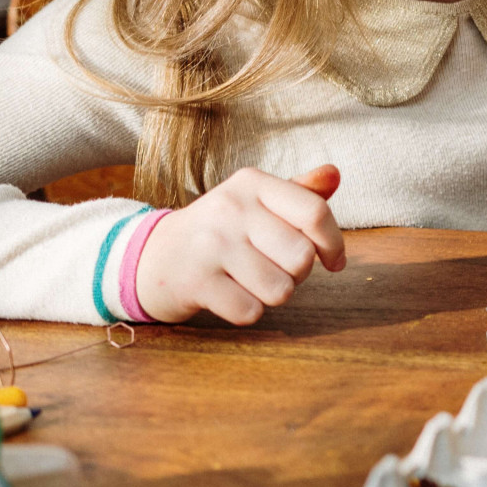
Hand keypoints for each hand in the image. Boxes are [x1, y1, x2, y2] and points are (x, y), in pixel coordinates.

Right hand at [135, 164, 345, 324]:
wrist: (151, 256)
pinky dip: (247, 311)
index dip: (334, 243)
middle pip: (302, 257)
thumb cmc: (220, 230)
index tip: (334, 261)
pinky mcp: (195, 281)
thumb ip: (299, 192)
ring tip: (250, 280)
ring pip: (280, 290)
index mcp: (252, 183)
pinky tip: (229, 295)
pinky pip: (250, 311)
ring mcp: (210, 244)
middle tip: (274, 268)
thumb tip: (335, 174)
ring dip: (272, 294)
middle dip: (298, 274)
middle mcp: (230, 207)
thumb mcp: (256, 202)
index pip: (315, 212)